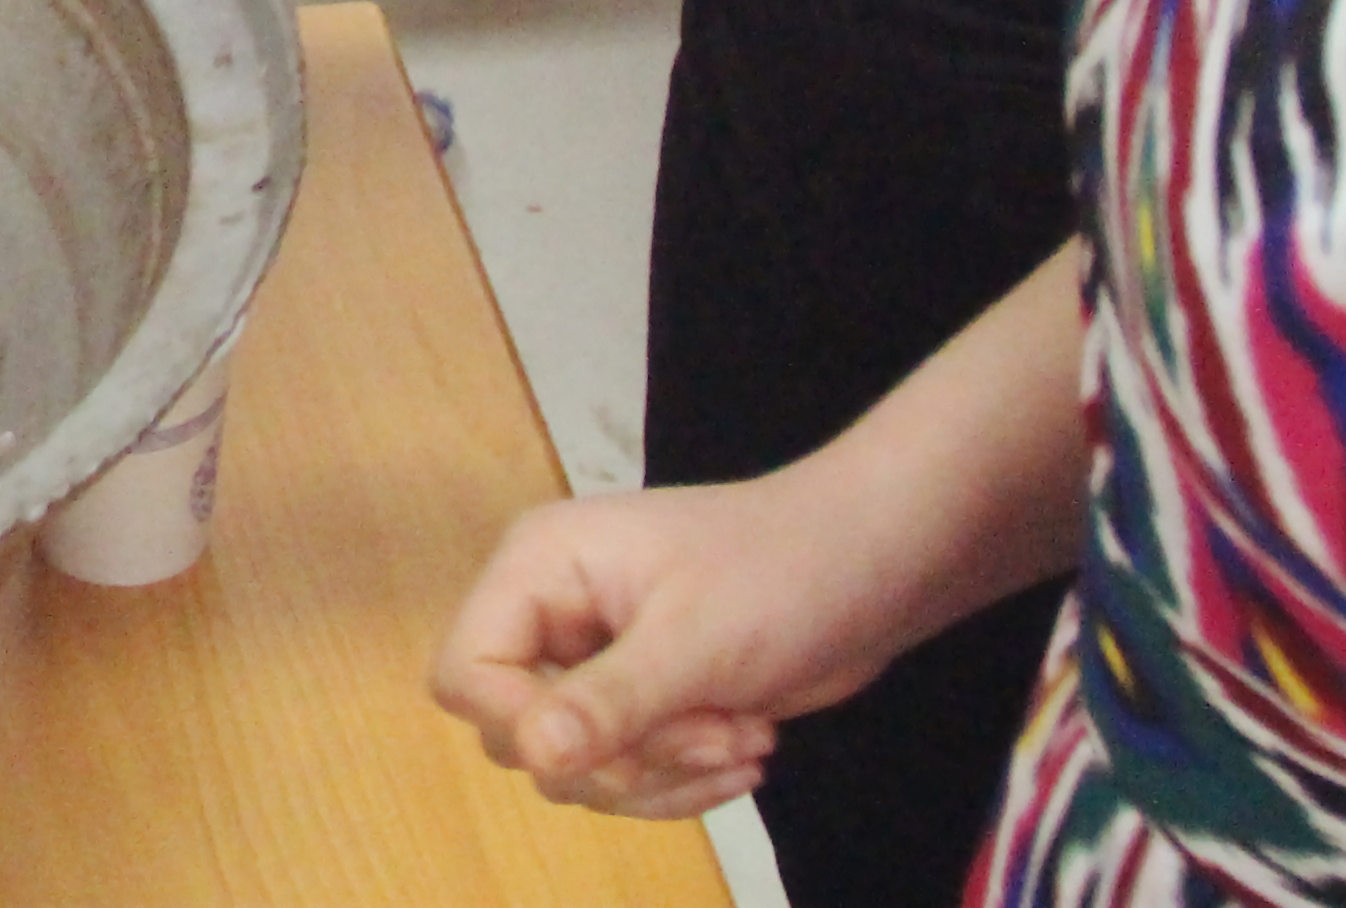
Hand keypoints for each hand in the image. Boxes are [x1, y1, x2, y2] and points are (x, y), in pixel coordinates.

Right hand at [430, 469, 930, 821]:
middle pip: (518, 730)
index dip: (522, 723)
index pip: (468, 670)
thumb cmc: (784, 575)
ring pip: (575, 765)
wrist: (878, 564)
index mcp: (539, 568)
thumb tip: (534, 757)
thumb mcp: (697, 641)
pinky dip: (683, 781)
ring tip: (744, 739)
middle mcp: (550, 613)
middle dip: (616, 758)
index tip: (614, 745)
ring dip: (662, 774)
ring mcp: (594, 658)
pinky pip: (625, 772)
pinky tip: (748, 752)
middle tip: (705, 735)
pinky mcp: (640, 698)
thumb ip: (610, 700)